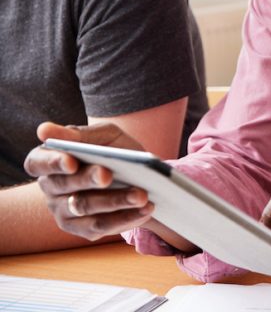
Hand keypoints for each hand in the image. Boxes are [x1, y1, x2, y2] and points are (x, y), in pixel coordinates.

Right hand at [23, 122, 153, 240]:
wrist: (141, 176)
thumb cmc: (115, 151)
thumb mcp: (105, 136)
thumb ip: (79, 134)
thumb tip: (44, 130)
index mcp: (49, 160)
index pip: (37, 162)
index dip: (51, 162)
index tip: (71, 161)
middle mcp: (51, 188)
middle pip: (63, 186)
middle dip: (87, 179)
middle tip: (108, 175)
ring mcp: (65, 212)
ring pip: (85, 208)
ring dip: (114, 201)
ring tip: (140, 195)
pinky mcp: (83, 229)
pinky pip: (102, 226)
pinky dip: (126, 217)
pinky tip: (146, 208)